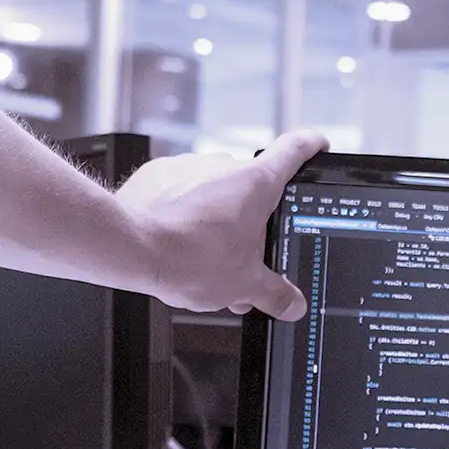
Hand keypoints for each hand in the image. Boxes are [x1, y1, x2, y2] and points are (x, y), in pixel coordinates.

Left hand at [115, 132, 326, 315]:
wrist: (130, 250)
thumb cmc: (187, 256)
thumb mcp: (245, 285)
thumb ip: (275, 294)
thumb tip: (292, 303)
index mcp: (257, 184)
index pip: (296, 150)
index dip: (311, 146)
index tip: (317, 144)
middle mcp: (224, 166)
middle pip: (251, 189)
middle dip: (249, 223)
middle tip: (242, 258)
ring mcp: (190, 167)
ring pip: (213, 193)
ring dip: (214, 221)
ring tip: (203, 260)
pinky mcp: (158, 174)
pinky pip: (180, 192)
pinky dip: (182, 213)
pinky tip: (176, 242)